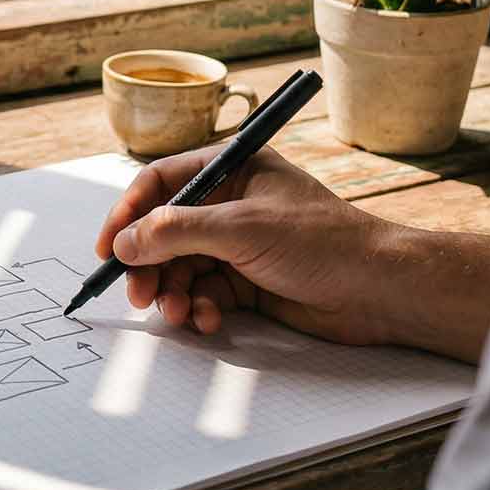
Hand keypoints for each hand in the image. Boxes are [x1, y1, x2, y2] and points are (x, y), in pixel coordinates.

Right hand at [94, 145, 489, 361]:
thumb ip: (177, 232)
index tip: (108, 248)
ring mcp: (238, 245)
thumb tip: (124, 243)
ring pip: (181, 268)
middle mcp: (230, 204)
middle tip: (138, 295)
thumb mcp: (242, 228)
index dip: (128, 214)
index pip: (160, 183)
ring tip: (179, 315)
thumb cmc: (322, 242)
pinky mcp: (248, 283)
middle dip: (148, 265)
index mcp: (231, 169)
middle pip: (163, 231)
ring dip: (172, 293)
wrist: (380, 290)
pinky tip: (210, 320)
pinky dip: (199, 309)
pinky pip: (204, 294)